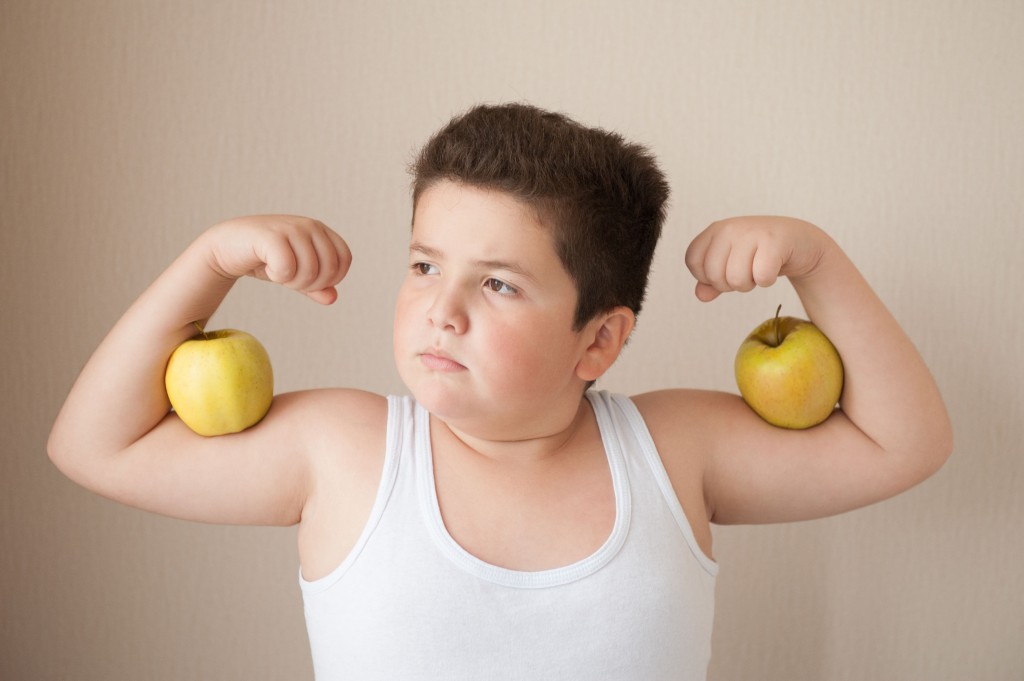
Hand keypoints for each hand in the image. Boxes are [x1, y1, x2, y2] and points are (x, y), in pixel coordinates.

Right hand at [203, 215, 351, 304]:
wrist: (227, 247)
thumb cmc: (265, 258)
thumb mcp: (295, 274)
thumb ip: (316, 286)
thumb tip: (333, 298)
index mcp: (320, 230)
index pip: (344, 260)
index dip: (330, 278)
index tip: (309, 280)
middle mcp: (309, 225)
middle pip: (329, 269)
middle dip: (310, 284)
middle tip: (289, 278)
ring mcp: (291, 227)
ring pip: (310, 271)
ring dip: (292, 282)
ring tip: (277, 271)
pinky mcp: (270, 235)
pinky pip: (288, 268)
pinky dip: (278, 276)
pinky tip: (267, 267)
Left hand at [684, 216, 829, 301]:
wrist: (800, 242)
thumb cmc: (760, 253)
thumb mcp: (731, 264)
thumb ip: (711, 280)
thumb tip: (700, 295)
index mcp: (715, 230)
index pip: (692, 261)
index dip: (707, 276)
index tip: (725, 270)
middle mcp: (730, 227)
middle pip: (713, 275)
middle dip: (730, 284)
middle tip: (746, 271)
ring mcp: (752, 232)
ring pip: (735, 279)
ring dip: (749, 284)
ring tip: (758, 269)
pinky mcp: (774, 242)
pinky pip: (761, 277)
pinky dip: (766, 281)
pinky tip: (773, 268)